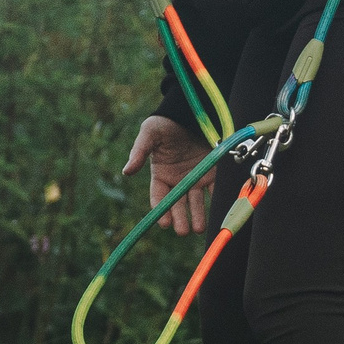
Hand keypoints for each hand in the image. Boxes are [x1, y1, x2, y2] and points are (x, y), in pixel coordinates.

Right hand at [124, 115, 212, 234]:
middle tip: (182, 231)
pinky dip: (215, 201)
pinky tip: (217, 213)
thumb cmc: (165, 124)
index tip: (163, 222)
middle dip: (179, 219)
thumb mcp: (149, 134)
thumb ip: (138, 153)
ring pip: (195, 202)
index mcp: (160, 175)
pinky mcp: (211, 174)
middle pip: (177, 204)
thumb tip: (126, 171)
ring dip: (197, 216)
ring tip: (198, 229)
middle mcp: (177, 181)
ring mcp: (194, 178)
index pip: (159, 197)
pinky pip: (213, 190)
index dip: (161, 210)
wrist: (189, 112)